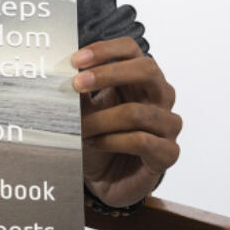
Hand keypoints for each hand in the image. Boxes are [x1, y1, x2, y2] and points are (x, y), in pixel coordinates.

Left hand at [72, 37, 180, 207]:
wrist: (106, 179)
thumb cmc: (99, 138)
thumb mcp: (85, 110)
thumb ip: (80, 91)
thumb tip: (61, 70)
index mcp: (140, 79)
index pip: (131, 49)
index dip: (105, 49)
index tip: (75, 60)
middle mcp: (160, 96)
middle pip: (147, 69)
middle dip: (108, 73)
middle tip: (76, 83)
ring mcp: (168, 124)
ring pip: (139, 111)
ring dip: (103, 119)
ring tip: (81, 128)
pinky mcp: (168, 153)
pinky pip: (142, 141)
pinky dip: (113, 141)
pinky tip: (96, 143)